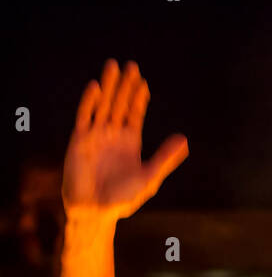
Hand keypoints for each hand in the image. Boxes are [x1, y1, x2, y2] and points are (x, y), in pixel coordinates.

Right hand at [62, 59, 188, 218]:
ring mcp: (96, 136)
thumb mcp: (149, 176)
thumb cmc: (123, 199)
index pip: (134, 115)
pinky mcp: (80, 140)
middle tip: (131, 66)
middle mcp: (112, 136)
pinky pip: (85, 117)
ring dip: (109, 87)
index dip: (139, 99)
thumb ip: (165, 158)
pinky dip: (89, 102)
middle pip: (120, 105)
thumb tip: (185, 140)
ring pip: (103, 105)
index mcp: (129, 143)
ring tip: (113, 66)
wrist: (95, 210)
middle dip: (126, 87)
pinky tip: (96, 87)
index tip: (143, 82)